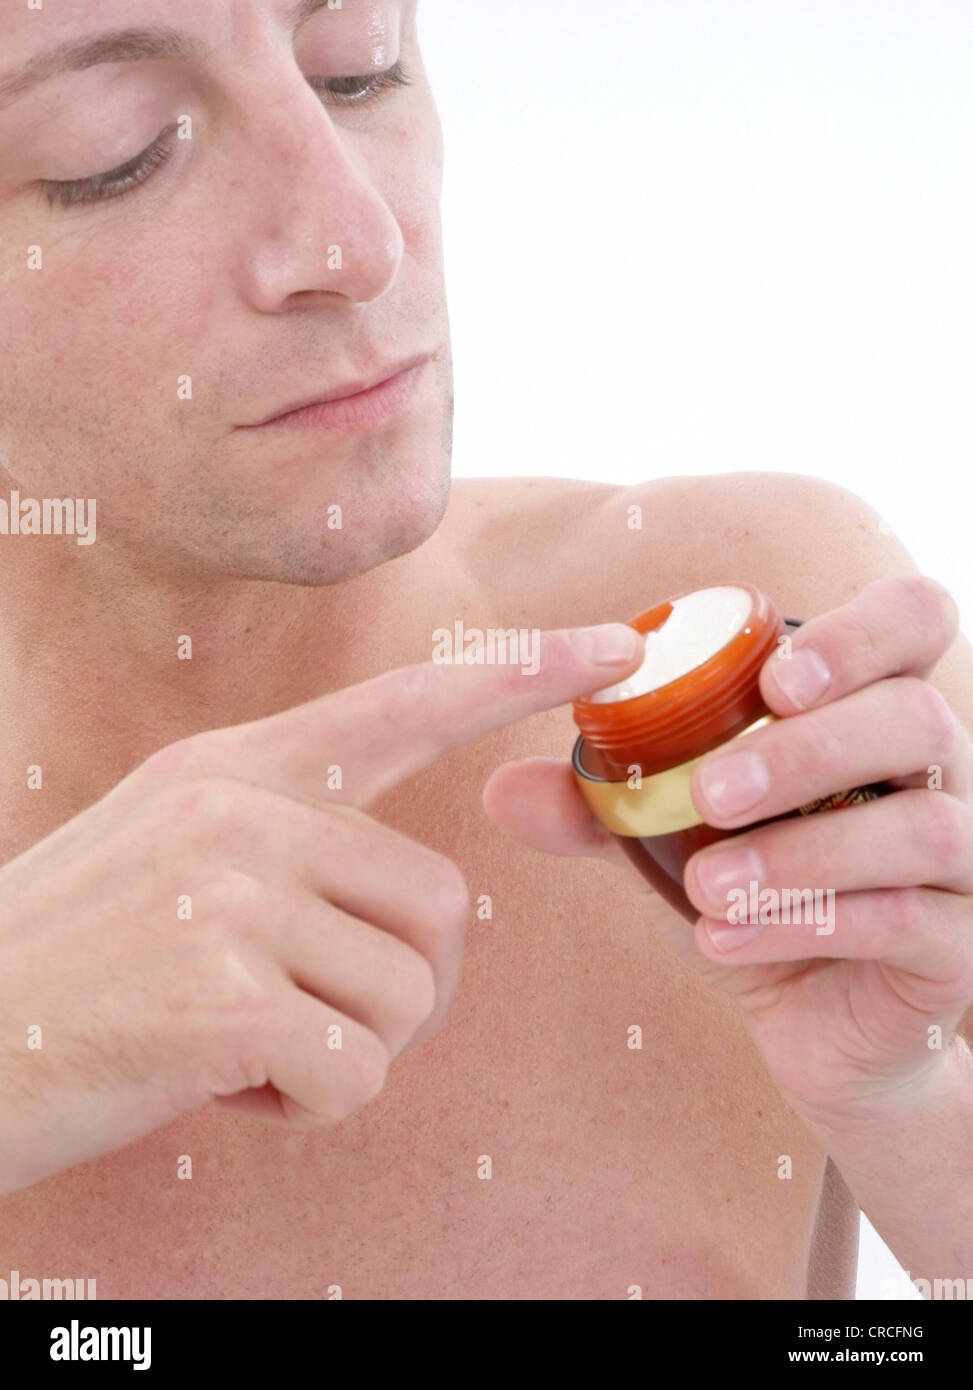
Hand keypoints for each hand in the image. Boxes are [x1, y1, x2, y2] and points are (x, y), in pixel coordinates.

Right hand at [0, 622, 643, 1194]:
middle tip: (296, 1017)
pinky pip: (359, 1071)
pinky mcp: (224, 996)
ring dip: (346, 1049)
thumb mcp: (168, 855)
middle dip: (395, 987)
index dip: (518, 674)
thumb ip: (285, 843)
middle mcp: (238, 812)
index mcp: (231, 771)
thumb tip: (410, 897)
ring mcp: (229, 897)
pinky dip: (308, 1104)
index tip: (615, 646)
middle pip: (443, 904)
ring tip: (236, 1044)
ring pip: (409, 996)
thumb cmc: (74, 968)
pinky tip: (220, 1084)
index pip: (403, 705)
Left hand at [484, 576, 972, 1129]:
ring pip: (924, 826)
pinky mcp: (958, 946)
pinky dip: (809, 926)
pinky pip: (910, 922)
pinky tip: (721, 942)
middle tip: (711, 793)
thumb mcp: (670, 837)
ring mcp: (964, 859)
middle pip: (916, 717)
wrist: (813, 1022)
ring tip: (707, 886)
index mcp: (871, 709)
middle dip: (808, 751)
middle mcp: (937, 768)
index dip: (859, 634)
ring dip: (803, 853)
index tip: (772, 682)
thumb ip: (603, 804)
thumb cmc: (752, 891)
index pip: (913, 619)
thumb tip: (500, 789)